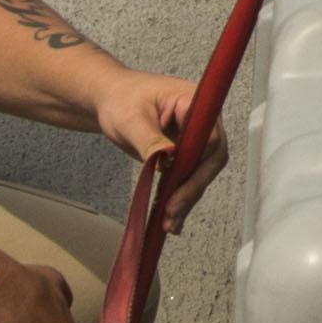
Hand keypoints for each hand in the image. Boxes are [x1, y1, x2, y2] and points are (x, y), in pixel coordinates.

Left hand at [92, 66, 229, 233]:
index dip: (198, 163)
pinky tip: (171, 218)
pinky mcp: (186, 153)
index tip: (179, 186)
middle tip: (172, 211)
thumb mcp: (131, 120)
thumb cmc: (121, 100)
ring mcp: (195, 138)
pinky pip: (189, 177)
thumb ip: (150, 140)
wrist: (111, 101)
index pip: (209, 136)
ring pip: (201, 172)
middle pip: (210, 158)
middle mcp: (201, 120)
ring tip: (169, 222)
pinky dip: (180, 197)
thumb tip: (168, 158)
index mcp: (192, 101)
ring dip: (187, 198)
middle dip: (192, 187)